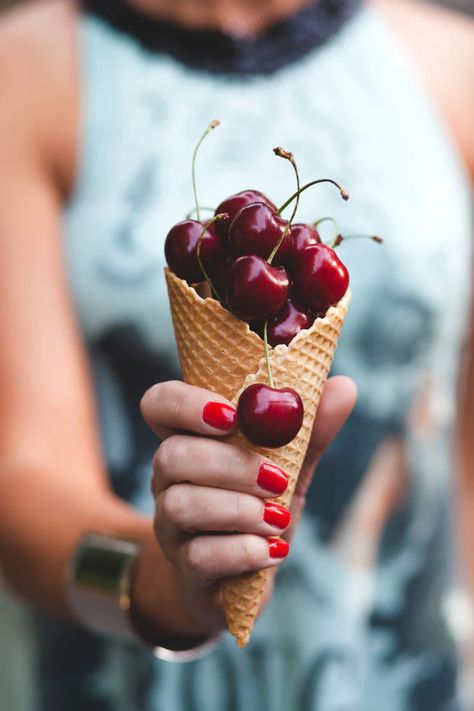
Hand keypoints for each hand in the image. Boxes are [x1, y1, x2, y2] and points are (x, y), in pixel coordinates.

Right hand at [138, 376, 355, 640]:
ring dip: (237, 509)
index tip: (232, 414)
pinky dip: (241, 552)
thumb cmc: (262, 508)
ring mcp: (171, 526)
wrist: (246, 581)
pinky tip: (272, 551)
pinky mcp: (184, 569)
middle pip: (171, 455)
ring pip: (179, 505)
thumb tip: (343, 386)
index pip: (159, 404)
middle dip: (229, 464)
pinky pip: (198, 557)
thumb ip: (311, 430)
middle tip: (277, 478)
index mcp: (192, 440)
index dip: (185, 403)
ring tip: (277, 519)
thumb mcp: (291, 467)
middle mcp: (170, 479)